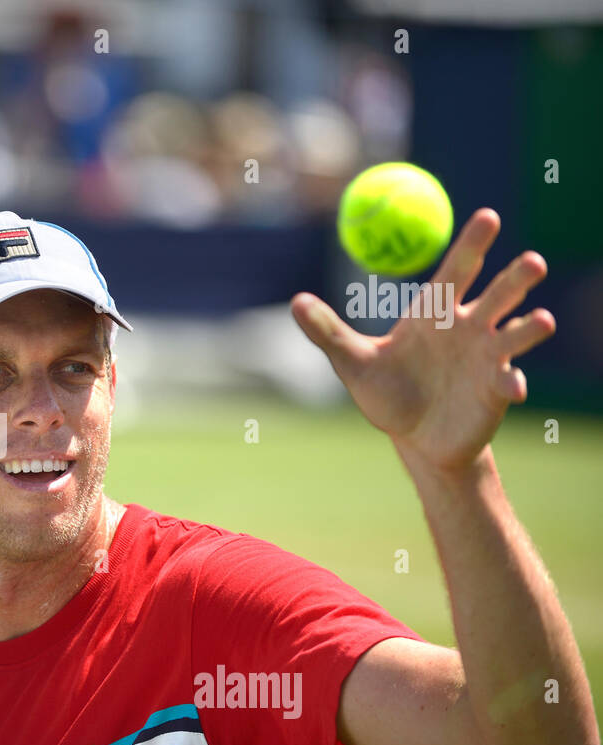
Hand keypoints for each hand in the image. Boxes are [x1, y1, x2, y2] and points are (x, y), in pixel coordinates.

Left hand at [290, 209, 554, 471]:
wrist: (413, 438)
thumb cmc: (386, 393)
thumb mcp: (354, 364)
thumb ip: (329, 333)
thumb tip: (295, 302)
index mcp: (436, 313)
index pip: (458, 270)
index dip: (473, 243)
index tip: (489, 216)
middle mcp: (470, 328)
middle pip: (500, 293)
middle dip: (517, 277)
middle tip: (534, 261)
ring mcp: (488, 358)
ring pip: (518, 332)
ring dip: (530, 327)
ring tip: (540, 322)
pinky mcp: (496, 390)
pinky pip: (510, 381)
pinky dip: (512, 384)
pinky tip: (510, 390)